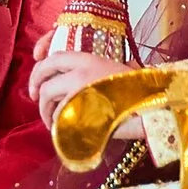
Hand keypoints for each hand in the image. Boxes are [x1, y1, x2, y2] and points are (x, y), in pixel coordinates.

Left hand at [28, 49, 142, 138]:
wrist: (153, 108)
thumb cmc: (138, 94)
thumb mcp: (114, 73)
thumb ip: (92, 74)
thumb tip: (69, 85)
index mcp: (90, 59)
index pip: (54, 57)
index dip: (40, 69)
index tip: (37, 83)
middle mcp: (81, 70)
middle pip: (44, 76)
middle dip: (35, 88)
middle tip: (35, 100)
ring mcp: (78, 88)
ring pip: (47, 96)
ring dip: (45, 111)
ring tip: (52, 122)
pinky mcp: (79, 107)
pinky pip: (57, 115)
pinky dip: (57, 124)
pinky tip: (63, 130)